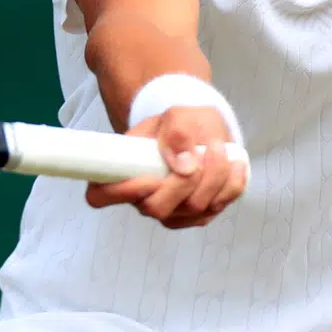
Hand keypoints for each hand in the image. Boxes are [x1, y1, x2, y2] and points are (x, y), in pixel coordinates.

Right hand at [83, 106, 247, 229]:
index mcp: (124, 173)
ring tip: (217, 147)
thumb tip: (183, 165)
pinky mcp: (200, 215)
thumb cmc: (181, 123)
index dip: (120, 191)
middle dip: (183, 181)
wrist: (203, 130)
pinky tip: (232, 162)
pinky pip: (219, 206)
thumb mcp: (177, 115)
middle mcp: (144, 198)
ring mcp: (173, 212)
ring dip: (213, 175)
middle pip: (155, 208)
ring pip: (194, 209)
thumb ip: (176, 133)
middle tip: (200, 151)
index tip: (150, 175)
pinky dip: (231, 182)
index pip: (100, 195)